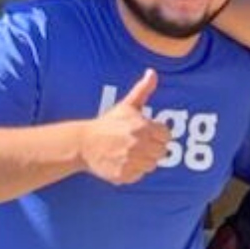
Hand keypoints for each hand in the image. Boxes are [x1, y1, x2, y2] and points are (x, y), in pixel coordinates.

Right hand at [78, 70, 170, 184]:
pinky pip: (139, 175)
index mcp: (143, 127)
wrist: (82, 144)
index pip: (166, 136)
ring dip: (143, 160)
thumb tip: (152, 73)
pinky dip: (132, 171)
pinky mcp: (124, 175)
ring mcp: (132, 161)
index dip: (157, 134)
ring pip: (151, 165)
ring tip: (128, 152)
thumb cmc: (108, 124)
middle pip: (161, 152)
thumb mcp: (126, 106)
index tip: (145, 132)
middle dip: (151, 147)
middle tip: (135, 143)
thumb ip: (143, 90)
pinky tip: (121, 161)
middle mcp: (139, 145)